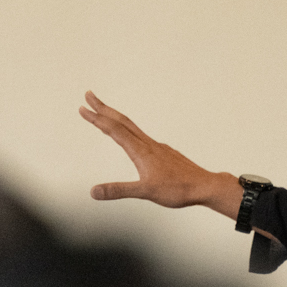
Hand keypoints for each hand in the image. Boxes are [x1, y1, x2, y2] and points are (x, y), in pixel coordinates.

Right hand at [81, 92, 243, 219]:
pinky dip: (128, 129)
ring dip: (115, 116)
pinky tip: (130, 136)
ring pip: (131, 126)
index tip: (83, 108)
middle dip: (103, 108)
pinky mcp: (163, 152)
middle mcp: (148, 144)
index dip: (97, 119)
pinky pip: (140, 135)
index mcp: (141, 151)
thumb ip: (119, 190)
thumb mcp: (145, 192)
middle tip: (89, 95)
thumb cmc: (178, 190)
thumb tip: (94, 191)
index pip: (114, 130)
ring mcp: (156, 147)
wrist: (204, 186)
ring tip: (104, 112)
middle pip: (122, 120)